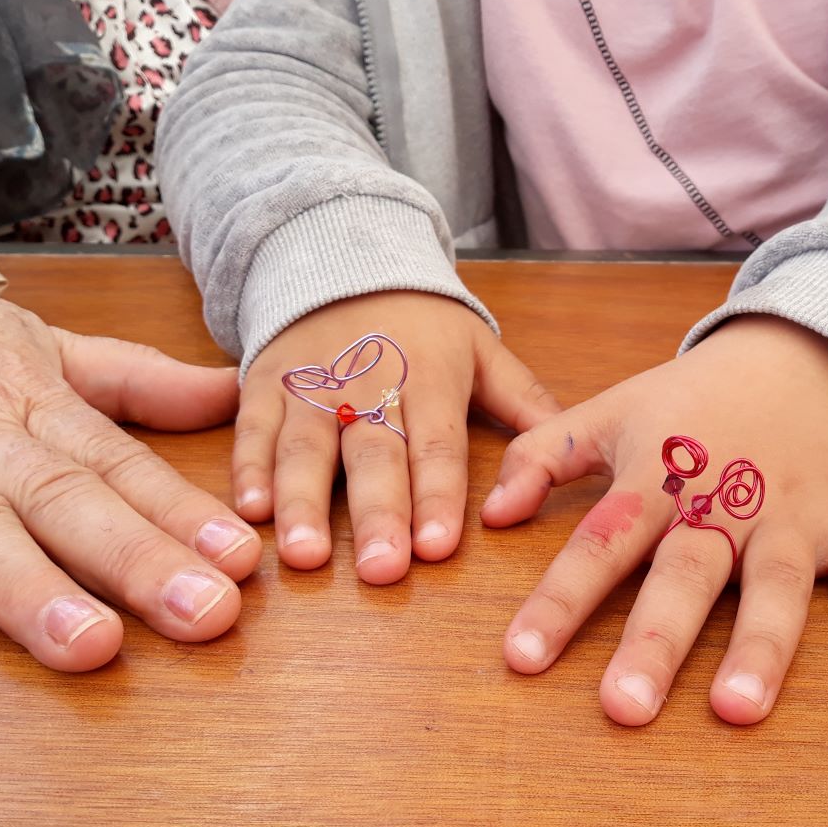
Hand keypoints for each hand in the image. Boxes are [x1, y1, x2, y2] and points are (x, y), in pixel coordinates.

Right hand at [0, 182, 256, 670]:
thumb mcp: (28, 340)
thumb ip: (133, 380)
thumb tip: (233, 395)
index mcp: (29, 398)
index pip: (119, 462)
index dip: (182, 512)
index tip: (245, 561)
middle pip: (62, 497)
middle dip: (138, 559)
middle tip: (208, 615)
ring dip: (30, 589)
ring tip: (91, 646)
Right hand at [233, 291, 560, 582]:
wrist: (342, 257)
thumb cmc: (422, 323)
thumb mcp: (481, 350)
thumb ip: (525, 404)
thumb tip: (578, 453)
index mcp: (428, 377)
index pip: (436, 445)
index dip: (436, 496)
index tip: (436, 549)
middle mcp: (367, 385)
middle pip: (373, 455)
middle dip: (377, 514)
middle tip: (381, 569)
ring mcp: (311, 386)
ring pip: (306, 447)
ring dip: (304, 503)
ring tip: (306, 557)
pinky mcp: (265, 385)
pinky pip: (254, 429)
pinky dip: (249, 470)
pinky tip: (253, 514)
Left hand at [482, 315, 827, 725]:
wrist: (798, 353)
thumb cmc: (693, 400)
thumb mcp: (612, 410)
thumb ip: (546, 456)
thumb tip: (491, 514)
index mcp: (657, 477)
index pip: (601, 543)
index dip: (560, 601)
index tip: (522, 660)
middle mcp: (722, 501)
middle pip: (684, 576)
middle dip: (655, 641)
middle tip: (624, 708)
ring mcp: (790, 514)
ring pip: (774, 584)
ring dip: (760, 646)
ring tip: (739, 709)